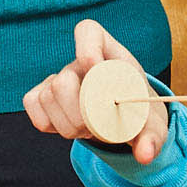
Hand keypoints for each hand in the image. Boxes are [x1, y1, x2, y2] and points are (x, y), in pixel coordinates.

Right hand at [23, 18, 172, 161]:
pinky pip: (33, 105)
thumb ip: (153, 138)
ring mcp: (59, 77)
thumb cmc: (139, 113)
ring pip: (47, 96)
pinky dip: (49, 123)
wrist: (125, 119)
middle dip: (78, 113)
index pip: (89, 31)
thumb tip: (145, 155)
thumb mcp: (152, 125)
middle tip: (95, 129)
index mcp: (110, 54)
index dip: (87, 49)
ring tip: (88, 130)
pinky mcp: (43, 94)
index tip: (98, 75)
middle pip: (64, 78)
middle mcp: (79, 62)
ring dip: (67, 123)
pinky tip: (68, 127)